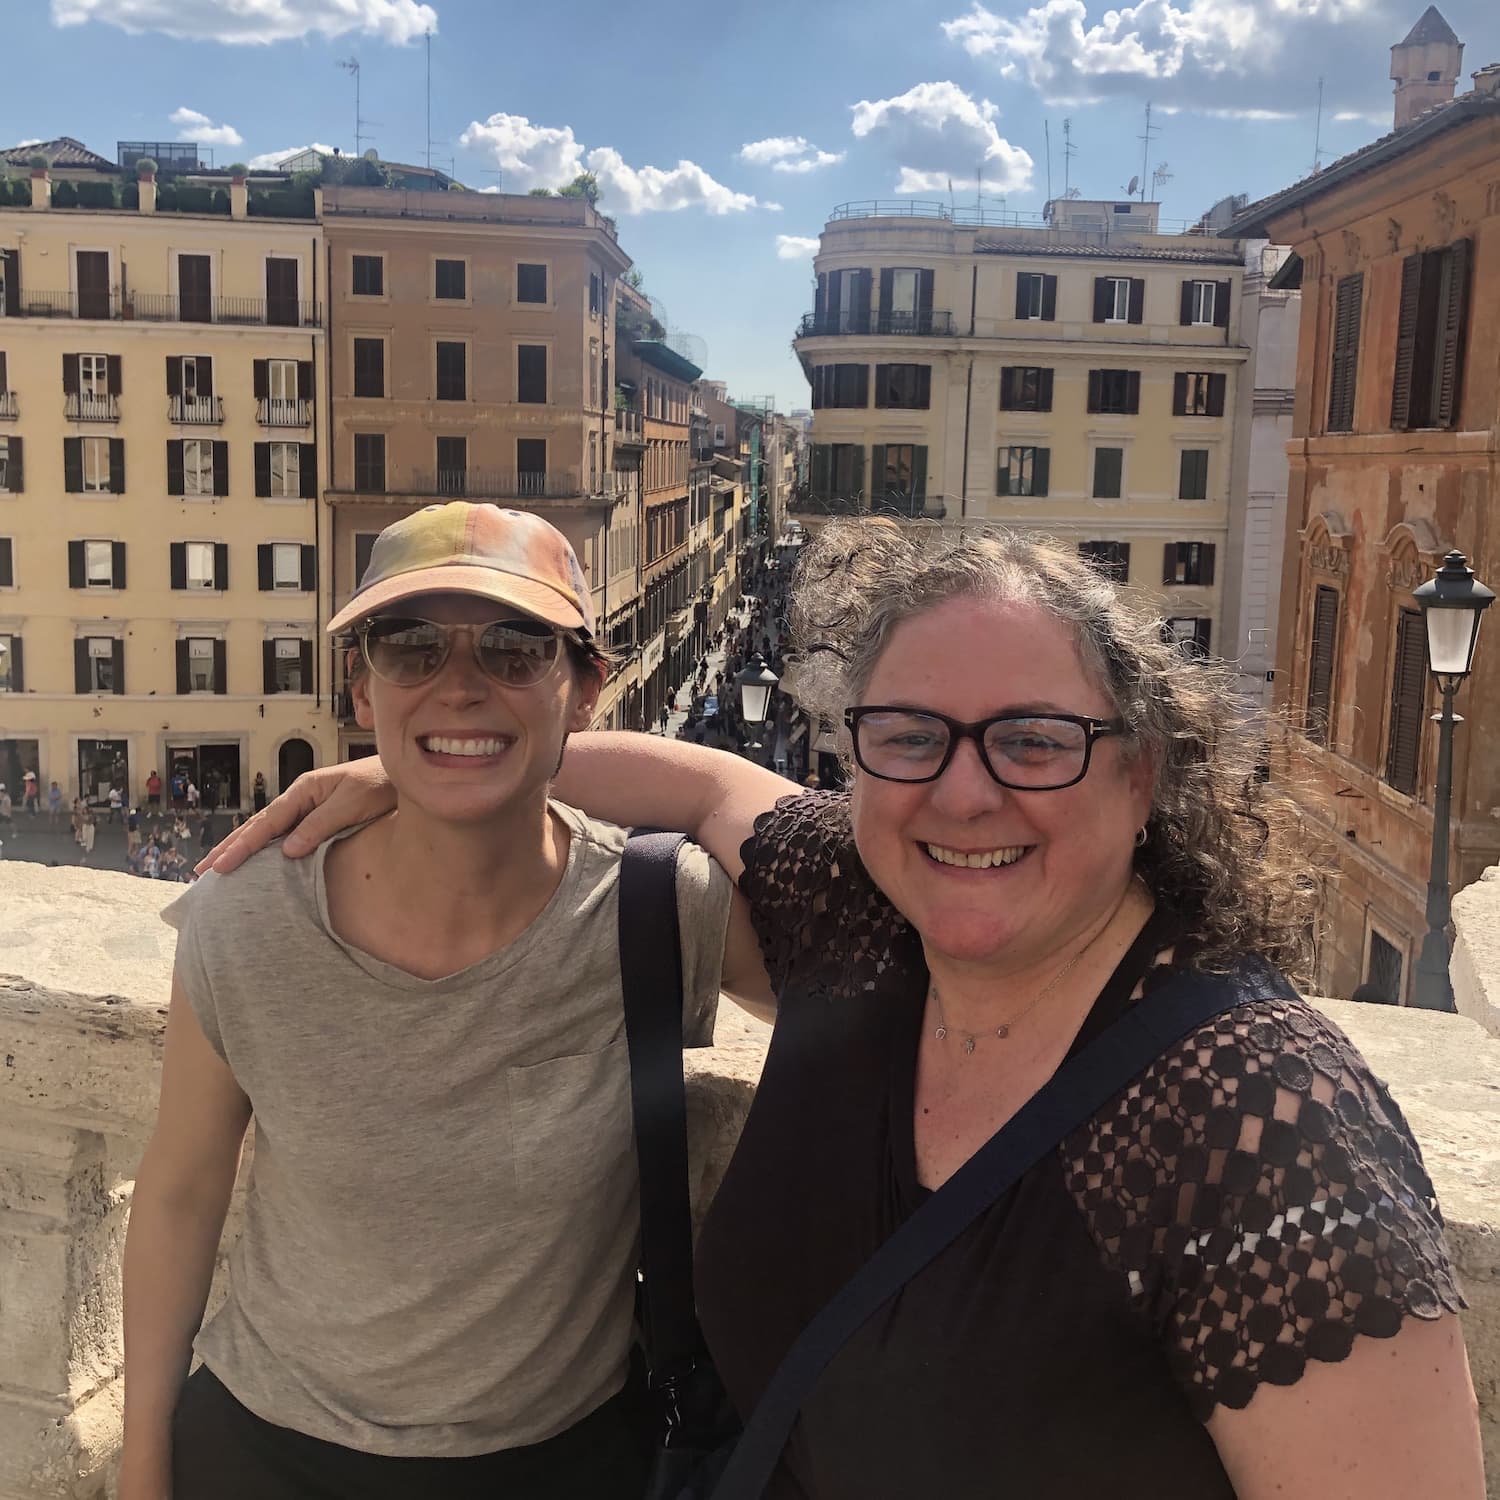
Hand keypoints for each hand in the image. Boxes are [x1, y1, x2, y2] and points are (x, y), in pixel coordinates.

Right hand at [194, 759, 394, 873]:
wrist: (407, 773)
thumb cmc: (382, 783)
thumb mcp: (353, 802)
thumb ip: (320, 824)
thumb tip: (288, 851)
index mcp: (305, 791)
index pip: (267, 823)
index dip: (242, 846)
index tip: (221, 867)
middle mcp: (301, 798)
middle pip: (258, 826)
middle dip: (229, 848)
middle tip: (201, 872)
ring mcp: (308, 807)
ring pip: (268, 831)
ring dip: (242, 848)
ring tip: (217, 868)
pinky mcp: (319, 817)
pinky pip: (286, 835)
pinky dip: (266, 848)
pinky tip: (258, 861)